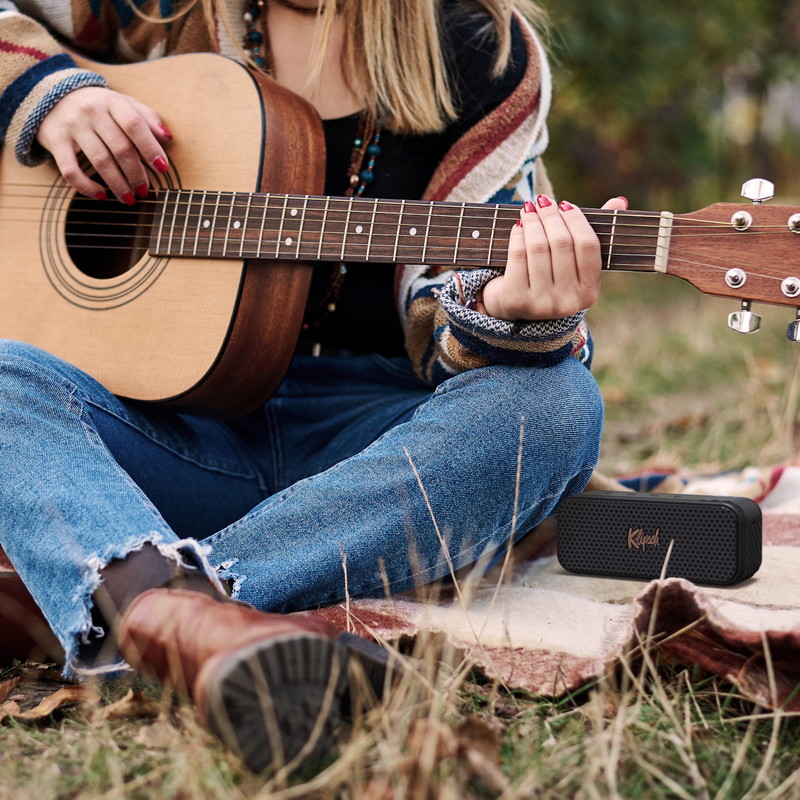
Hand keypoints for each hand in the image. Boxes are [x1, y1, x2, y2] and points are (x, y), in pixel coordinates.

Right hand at [36, 86, 172, 203]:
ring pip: (100, 161)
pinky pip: (70, 170)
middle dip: (136, 173)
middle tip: (145, 191)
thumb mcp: (123, 103)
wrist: (52, 96)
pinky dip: (86, 186)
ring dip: (118, 184)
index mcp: (112, 101)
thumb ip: (146, 117)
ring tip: (130, 199)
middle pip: (120, 147)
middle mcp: (91, 112)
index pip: (134, 125)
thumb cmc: (99, 106)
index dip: (150, 148)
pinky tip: (101, 195)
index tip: (163, 168)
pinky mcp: (55, 141)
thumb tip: (168, 138)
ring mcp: (72, 126)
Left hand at [481, 195, 628, 320]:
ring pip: (538, 248)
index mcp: (589, 292)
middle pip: (561, 243)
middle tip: (542, 201)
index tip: (565, 205)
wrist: (515, 310)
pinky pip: (518, 256)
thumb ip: (593, 235)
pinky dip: (517, 235)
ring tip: (528, 208)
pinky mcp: (517, 300)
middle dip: (551, 216)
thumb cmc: (550, 279)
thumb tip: (620, 200)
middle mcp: (568, 302)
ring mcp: (542, 303)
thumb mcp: (573, 264)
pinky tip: (518, 226)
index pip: (588, 246)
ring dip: (532, 222)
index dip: (576, 220)